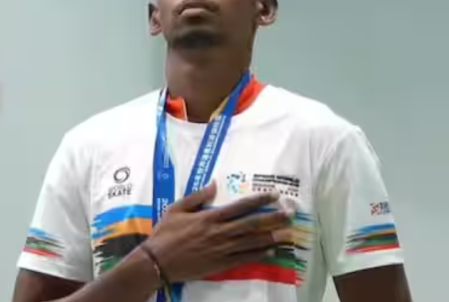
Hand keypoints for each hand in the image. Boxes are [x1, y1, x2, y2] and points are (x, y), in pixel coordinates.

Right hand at [141, 181, 291, 282]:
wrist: (157, 262)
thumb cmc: (165, 234)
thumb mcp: (176, 209)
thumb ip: (197, 196)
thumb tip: (214, 184)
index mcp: (210, 217)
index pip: (240, 206)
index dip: (259, 200)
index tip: (274, 195)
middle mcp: (220, 232)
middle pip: (252, 224)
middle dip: (273, 218)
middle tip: (291, 214)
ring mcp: (222, 250)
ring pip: (252, 242)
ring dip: (272, 237)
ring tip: (289, 233)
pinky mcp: (221, 264)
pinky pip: (244, 259)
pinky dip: (258, 255)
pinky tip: (271, 251)